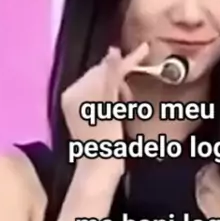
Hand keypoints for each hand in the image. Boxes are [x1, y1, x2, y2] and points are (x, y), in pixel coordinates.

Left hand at [61, 43, 148, 173]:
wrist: (101, 171)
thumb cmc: (106, 139)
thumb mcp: (110, 105)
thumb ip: (112, 75)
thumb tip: (113, 50)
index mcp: (75, 91)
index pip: (104, 68)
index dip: (126, 61)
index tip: (146, 49)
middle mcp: (73, 95)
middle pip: (103, 75)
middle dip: (122, 78)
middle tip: (133, 94)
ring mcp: (80, 106)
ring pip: (106, 85)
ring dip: (121, 88)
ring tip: (128, 104)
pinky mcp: (88, 115)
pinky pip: (104, 95)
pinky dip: (116, 97)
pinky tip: (123, 107)